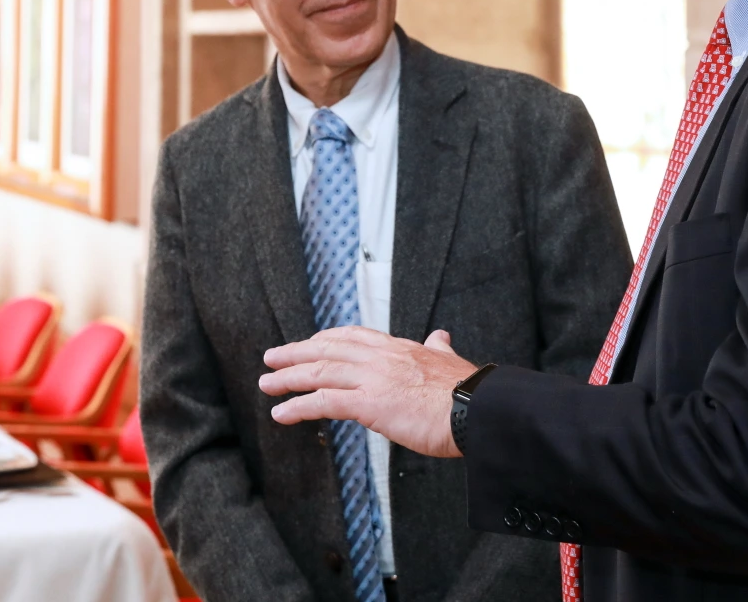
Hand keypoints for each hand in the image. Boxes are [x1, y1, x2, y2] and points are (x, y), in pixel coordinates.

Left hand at [259, 326, 475, 457]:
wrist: (480, 410)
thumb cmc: (469, 393)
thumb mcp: (449, 360)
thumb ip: (438, 348)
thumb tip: (440, 335)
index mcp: (398, 347)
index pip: (352, 336)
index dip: (325, 339)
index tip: (309, 343)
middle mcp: (381, 357)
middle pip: (327, 349)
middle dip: (296, 353)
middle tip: (271, 358)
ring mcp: (373, 379)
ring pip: (320, 372)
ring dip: (288, 378)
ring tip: (266, 384)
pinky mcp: (370, 404)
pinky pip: (324, 402)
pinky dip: (298, 406)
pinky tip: (282, 413)